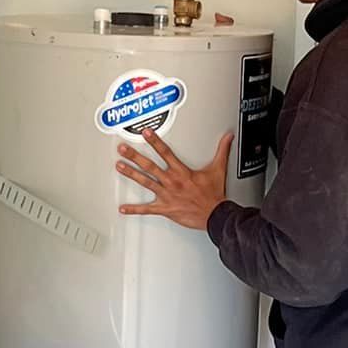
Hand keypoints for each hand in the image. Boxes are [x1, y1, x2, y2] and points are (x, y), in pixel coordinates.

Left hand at [116, 129, 233, 228]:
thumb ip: (221, 151)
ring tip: (119, 166)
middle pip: (150, 166)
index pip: (166, 152)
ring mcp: (167, 195)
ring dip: (131, 174)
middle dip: (135, 156)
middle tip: (123, 149)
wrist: (215, 215)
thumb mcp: (218, 169)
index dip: (155, 141)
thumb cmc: (214, 195)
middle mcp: (172, 182)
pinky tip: (123, 208)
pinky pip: (147, 210)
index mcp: (182, 172)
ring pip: (145, 182)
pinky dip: (134, 210)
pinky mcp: (165, 209)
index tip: (145, 132)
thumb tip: (228, 138)